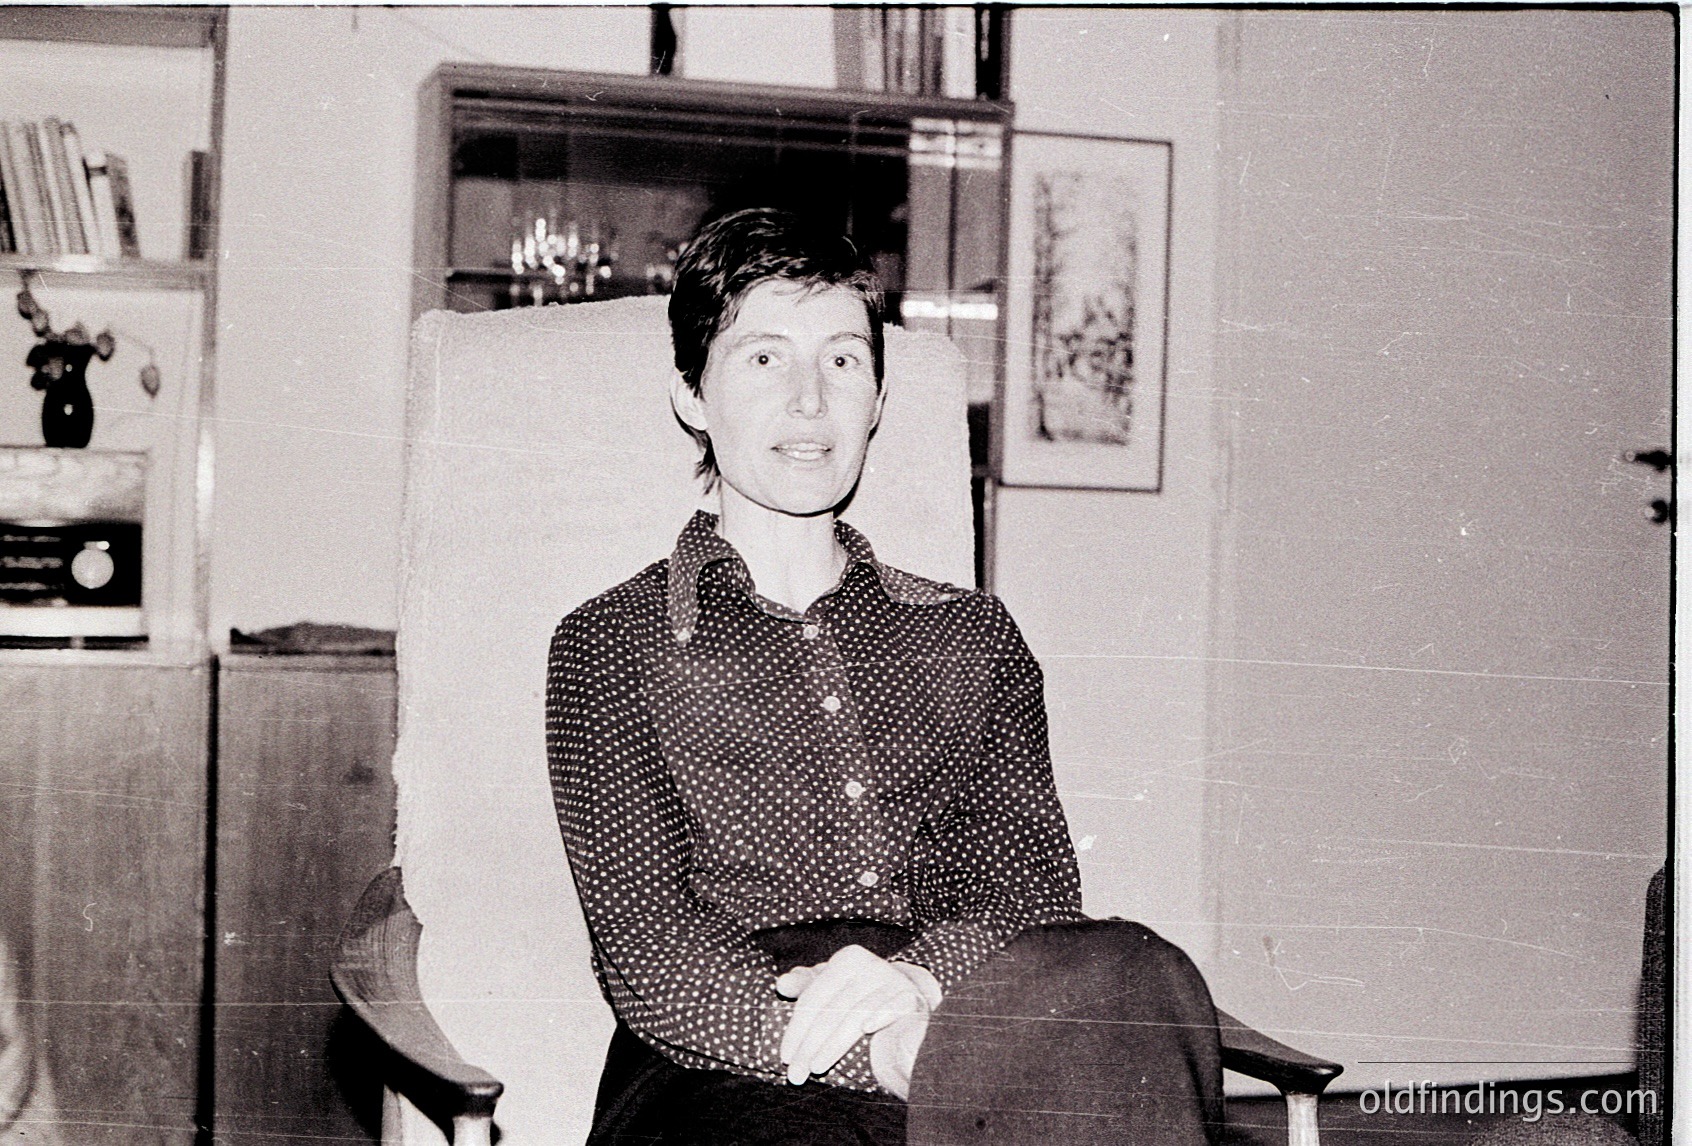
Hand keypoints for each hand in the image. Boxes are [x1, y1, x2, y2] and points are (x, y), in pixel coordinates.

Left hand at [774, 945, 939, 1089]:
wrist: (908, 1000)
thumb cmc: (861, 996)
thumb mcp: (832, 987)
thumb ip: (806, 986)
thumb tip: (781, 984)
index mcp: (847, 959)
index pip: (814, 996)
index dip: (797, 1028)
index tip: (785, 1056)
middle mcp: (870, 965)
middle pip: (832, 1010)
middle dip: (810, 1045)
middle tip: (796, 1073)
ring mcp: (892, 980)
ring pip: (856, 1014)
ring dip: (834, 1045)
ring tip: (816, 1068)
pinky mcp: (911, 996)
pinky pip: (893, 1006)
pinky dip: (880, 1015)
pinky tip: (866, 1029)